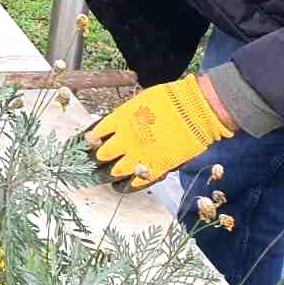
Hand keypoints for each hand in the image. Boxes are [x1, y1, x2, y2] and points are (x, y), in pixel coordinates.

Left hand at [84, 75, 234, 190]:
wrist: (194, 110)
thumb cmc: (170, 100)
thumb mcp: (139, 102)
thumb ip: (125, 116)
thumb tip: (116, 125)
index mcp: (119, 120)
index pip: (95, 134)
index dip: (90, 140)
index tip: (89, 142)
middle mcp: (125, 139)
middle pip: (102, 154)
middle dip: (98, 157)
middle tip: (96, 160)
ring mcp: (139, 155)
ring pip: (115, 171)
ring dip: (110, 172)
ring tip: (107, 173)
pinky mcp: (155, 168)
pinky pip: (135, 181)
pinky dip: (127, 184)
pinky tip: (122, 184)